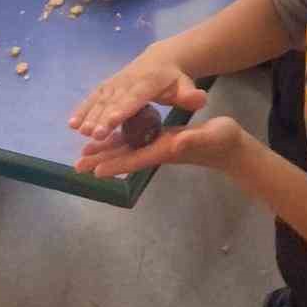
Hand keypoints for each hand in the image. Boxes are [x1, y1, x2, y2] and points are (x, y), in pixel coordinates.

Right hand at [70, 53, 207, 141]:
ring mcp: (117, 81)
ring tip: (77, 129)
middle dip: (101, 116)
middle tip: (91, 134)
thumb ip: (192, 96)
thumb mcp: (187, 86)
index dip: (122, 110)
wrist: (162, 58)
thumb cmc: (176, 78)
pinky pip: (94, 96)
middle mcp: (129, 80)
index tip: (110, 123)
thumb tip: (200, 99)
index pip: (134, 98)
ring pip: (101, 98)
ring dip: (88, 113)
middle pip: (113, 100)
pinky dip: (83, 108)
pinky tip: (72, 123)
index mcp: (149, 82)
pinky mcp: (109, 84)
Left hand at [76, 115, 244, 179]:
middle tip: (77, 166)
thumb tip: (178, 143)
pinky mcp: (160, 140)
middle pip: (125, 158)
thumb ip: (195, 140)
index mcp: (166, 149)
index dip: (116, 163)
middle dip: (102, 162)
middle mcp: (158, 150)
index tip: (96, 170)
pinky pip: (133, 142)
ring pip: (126, 151)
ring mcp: (157, 146)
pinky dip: (117, 142)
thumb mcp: (211, 136)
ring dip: (105, 154)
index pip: (137, 158)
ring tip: (83, 156)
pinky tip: (106, 141)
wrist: (229, 146)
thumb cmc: (222, 140)